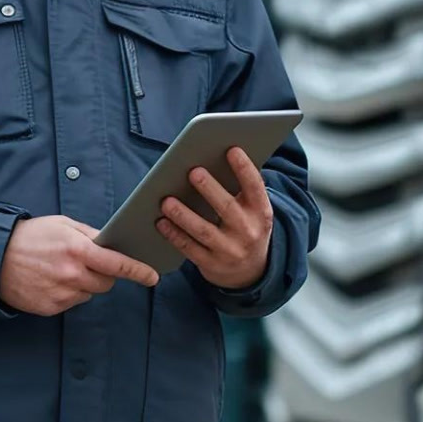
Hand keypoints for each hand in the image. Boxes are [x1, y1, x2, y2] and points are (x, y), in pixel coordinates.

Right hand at [0, 215, 159, 316]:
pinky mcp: (51, 308)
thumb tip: (113, 244)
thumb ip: (90, 234)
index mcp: (77, 250)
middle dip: (104, 273)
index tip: (152, 277)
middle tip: (86, 262)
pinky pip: (72, 302)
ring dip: (84, 284)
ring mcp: (62, 294)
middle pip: (106, 282)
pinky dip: (68, 293)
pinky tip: (51, 280)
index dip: (138, 271)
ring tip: (61, 269)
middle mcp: (72, 275)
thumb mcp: (62, 224)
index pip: (117, 264)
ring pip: (89, 294)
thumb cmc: (30, 236)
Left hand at [157, 147, 273, 289]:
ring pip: (204, 231)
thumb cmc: (246, 227)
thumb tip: (213, 158)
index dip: (245, 169)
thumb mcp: (252, 211)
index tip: (232, 150)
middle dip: (210, 189)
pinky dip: (174, 234)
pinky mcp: (211, 264)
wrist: (251, 272)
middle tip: (193, 171)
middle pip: (227, 208)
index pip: (255, 187)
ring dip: (183, 215)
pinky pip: (189, 248)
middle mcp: (248, 232)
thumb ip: (239, 190)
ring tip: (166, 200)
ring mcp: (229, 251)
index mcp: (261, 213)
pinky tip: (161, 221)